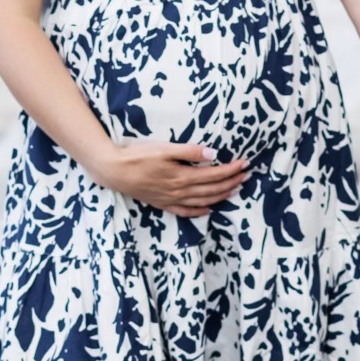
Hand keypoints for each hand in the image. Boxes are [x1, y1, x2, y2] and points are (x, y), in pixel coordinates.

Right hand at [99, 138, 247, 216]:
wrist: (114, 171)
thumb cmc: (138, 156)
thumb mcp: (164, 149)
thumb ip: (189, 151)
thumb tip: (212, 154)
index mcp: (182, 176)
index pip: (213, 174)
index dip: (231, 170)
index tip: (244, 164)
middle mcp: (180, 191)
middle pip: (212, 189)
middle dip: (231, 183)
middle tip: (246, 176)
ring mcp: (171, 199)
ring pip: (203, 201)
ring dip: (221, 196)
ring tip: (235, 191)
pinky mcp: (163, 203)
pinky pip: (186, 211)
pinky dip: (200, 212)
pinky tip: (208, 210)